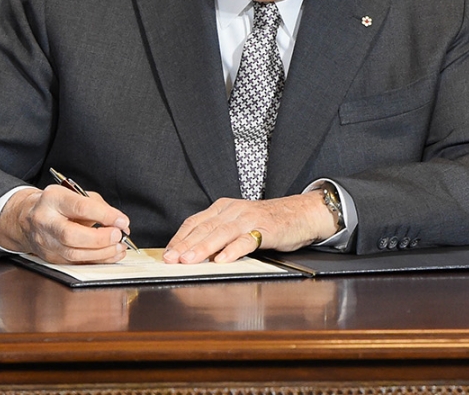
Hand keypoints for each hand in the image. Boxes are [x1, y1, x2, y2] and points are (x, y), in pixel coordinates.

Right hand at [0, 185, 132, 263]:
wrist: (27, 217)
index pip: (80, 208)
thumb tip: (120, 223)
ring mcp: (45, 242)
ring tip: (119, 247)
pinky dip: (98, 260)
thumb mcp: (76, 194)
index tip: (122, 221)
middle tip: (118, 236)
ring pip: (73, 254)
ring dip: (101, 253)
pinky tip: (112, 255)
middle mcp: (45, 221)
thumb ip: (99, 207)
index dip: (105, 216)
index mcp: (53, 199)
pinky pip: (76, 262)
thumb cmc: (57, 204)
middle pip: (71, 235)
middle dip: (100, 238)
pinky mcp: (50, 257)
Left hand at [163, 192, 334, 263]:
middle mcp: (235, 210)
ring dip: (203, 247)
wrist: (303, 213)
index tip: (166, 254)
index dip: (179, 238)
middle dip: (185, 245)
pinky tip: (223, 259)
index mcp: (225, 207)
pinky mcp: (267, 229)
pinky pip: (247, 239)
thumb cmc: (269, 221)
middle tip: (171, 259)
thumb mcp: (239, 223)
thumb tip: (192, 254)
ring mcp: (250, 218)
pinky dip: (233, 249)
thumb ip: (218, 235)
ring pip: (222, 232)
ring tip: (189, 260)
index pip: (195, 222)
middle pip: (205, 227)